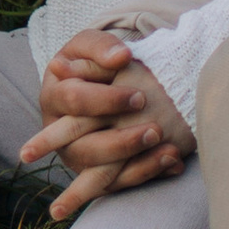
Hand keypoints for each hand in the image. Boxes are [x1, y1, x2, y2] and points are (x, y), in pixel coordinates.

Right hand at [21, 40, 195, 223]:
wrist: (98, 81)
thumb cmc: (93, 60)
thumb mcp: (90, 46)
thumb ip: (102, 47)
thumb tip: (120, 57)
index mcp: (54, 96)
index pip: (74, 101)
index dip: (106, 101)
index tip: (140, 97)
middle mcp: (58, 134)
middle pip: (84, 148)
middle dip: (121, 142)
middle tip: (155, 131)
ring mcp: (76, 157)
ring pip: (99, 174)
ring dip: (137, 164)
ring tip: (170, 153)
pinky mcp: (95, 174)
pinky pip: (119, 183)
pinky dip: (148, 174)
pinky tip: (174, 163)